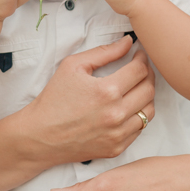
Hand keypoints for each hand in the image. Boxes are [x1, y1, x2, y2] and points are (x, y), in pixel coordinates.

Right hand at [14, 35, 155, 166]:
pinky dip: (139, 115)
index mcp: (107, 91)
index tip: (139, 54)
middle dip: (148, 74)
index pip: (139, 70)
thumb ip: (104, 52)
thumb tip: (128, 42)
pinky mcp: (116, 148)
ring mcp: (118, 134)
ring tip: (137, 87)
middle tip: (141, 68)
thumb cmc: (54, 99)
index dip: (143, 58)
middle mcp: (116, 114)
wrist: (40, 135)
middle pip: (149, 89)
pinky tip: (129, 107)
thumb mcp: (73, 66)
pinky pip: (140, 129)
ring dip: (147, 95)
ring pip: (149, 111)